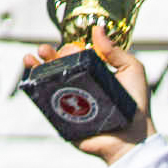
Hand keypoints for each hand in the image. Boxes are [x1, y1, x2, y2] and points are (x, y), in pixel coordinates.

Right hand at [24, 25, 154, 164]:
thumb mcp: (132, 70)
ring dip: (38, 67)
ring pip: (50, 81)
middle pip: (60, 65)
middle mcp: (82, 85)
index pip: (77, 55)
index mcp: (95, 72)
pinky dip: (36, 89)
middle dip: (49, 54)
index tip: (75, 49)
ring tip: (31, 58)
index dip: (71, 49)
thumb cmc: (137, 106)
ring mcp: (71, 101)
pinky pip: (47, 102)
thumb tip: (97, 29)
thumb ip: (116, 51)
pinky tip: (31, 77)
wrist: (133, 137)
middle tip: (45, 50)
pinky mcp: (64, 117)